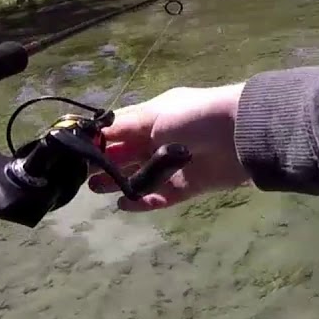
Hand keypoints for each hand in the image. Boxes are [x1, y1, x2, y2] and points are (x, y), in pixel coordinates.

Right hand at [88, 82, 248, 210]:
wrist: (239, 134)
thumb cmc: (193, 117)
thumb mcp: (156, 114)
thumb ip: (127, 126)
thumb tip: (97, 130)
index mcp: (154, 119)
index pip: (122, 131)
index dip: (102, 141)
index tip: (79, 152)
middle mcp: (162, 141)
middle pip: (129, 155)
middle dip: (107, 164)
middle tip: (84, 176)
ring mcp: (175, 166)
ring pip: (142, 177)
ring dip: (120, 182)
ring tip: (96, 189)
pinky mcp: (188, 187)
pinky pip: (161, 196)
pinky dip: (143, 201)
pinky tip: (124, 204)